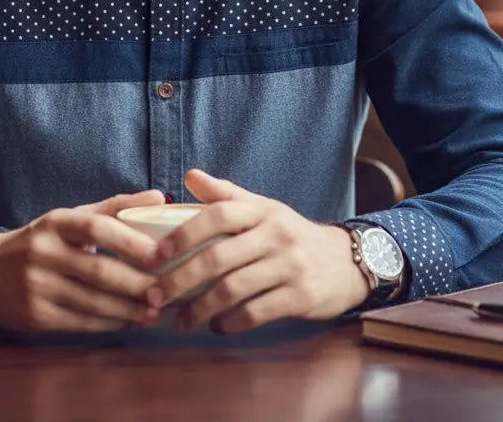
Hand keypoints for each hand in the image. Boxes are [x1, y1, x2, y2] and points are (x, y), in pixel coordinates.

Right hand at [0, 189, 165, 331]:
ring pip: (92, 302)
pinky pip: (80, 322)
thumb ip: (116, 208)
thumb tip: (160, 198)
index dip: (131, 242)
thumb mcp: (71, 217)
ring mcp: (36, 286)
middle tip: (166, 290)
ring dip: (128, 309)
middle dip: (137, 284)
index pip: (97, 228)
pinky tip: (129, 321)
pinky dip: (109, 323)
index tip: (162, 254)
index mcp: (55, 222)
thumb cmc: (42, 240)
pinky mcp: (34, 316)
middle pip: (99, 271)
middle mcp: (43, 253)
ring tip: (155, 310)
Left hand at [151, 170, 369, 333]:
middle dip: (181, 280)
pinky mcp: (301, 297)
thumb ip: (226, 194)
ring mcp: (289, 266)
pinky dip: (230, 323)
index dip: (185, 233)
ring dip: (200, 309)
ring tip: (180, 321)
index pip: (218, 215)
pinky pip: (256, 313)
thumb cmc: (291, 234)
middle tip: (156, 296)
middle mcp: (275, 235)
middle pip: (218, 258)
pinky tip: (216, 327)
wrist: (346, 260)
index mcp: (262, 211)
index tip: (157, 254)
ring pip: (233, 290)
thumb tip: (189, 175)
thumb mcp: (264, 208)